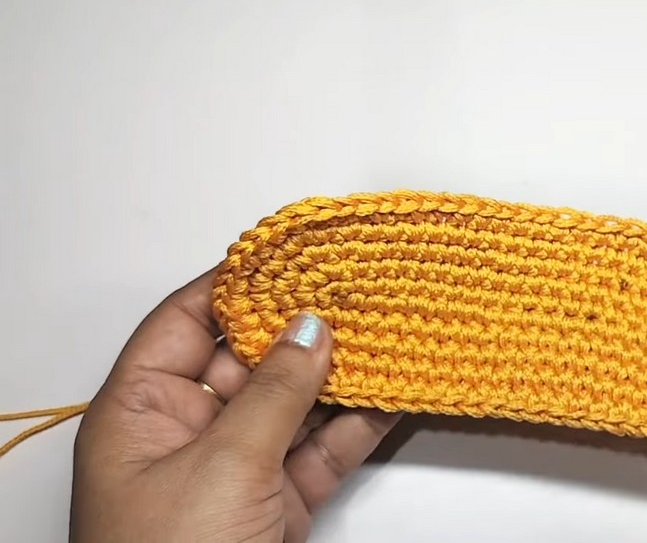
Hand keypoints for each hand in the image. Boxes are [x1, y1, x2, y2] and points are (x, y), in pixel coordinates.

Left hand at [69, 269, 399, 541]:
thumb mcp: (221, 465)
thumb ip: (273, 392)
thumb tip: (309, 327)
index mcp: (143, 410)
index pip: (188, 319)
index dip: (237, 281)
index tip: (290, 251)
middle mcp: (190, 430)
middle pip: (253, 356)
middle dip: (305, 324)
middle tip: (358, 284)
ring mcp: (240, 466)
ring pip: (299, 402)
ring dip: (345, 371)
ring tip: (392, 325)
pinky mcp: (281, 500)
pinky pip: (326, 448)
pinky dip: (362, 422)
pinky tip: (397, 390)